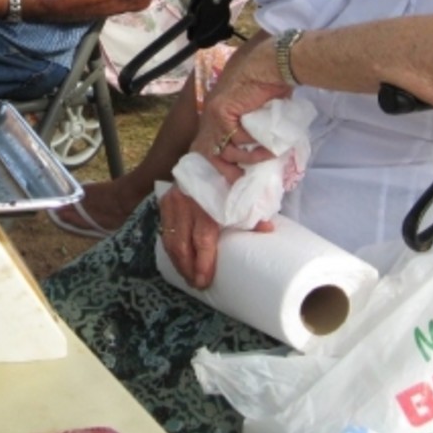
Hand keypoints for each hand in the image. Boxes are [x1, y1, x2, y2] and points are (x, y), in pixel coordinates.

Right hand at [159, 184, 273, 289]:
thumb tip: (268, 230)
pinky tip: (178, 259)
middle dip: (187, 268)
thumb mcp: (242, 191)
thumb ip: (251, 211)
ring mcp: (173, 200)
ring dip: (177, 261)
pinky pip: (165, 229)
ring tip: (187, 276)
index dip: (203, 262)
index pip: (202, 239)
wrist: (209, 148)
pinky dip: (170, 246)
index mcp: (207, 201)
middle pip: (182, 244)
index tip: (204, 280)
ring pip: (170, 239)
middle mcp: (186, 201)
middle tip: (196, 284)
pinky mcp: (166, 199)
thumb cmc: (228, 174)